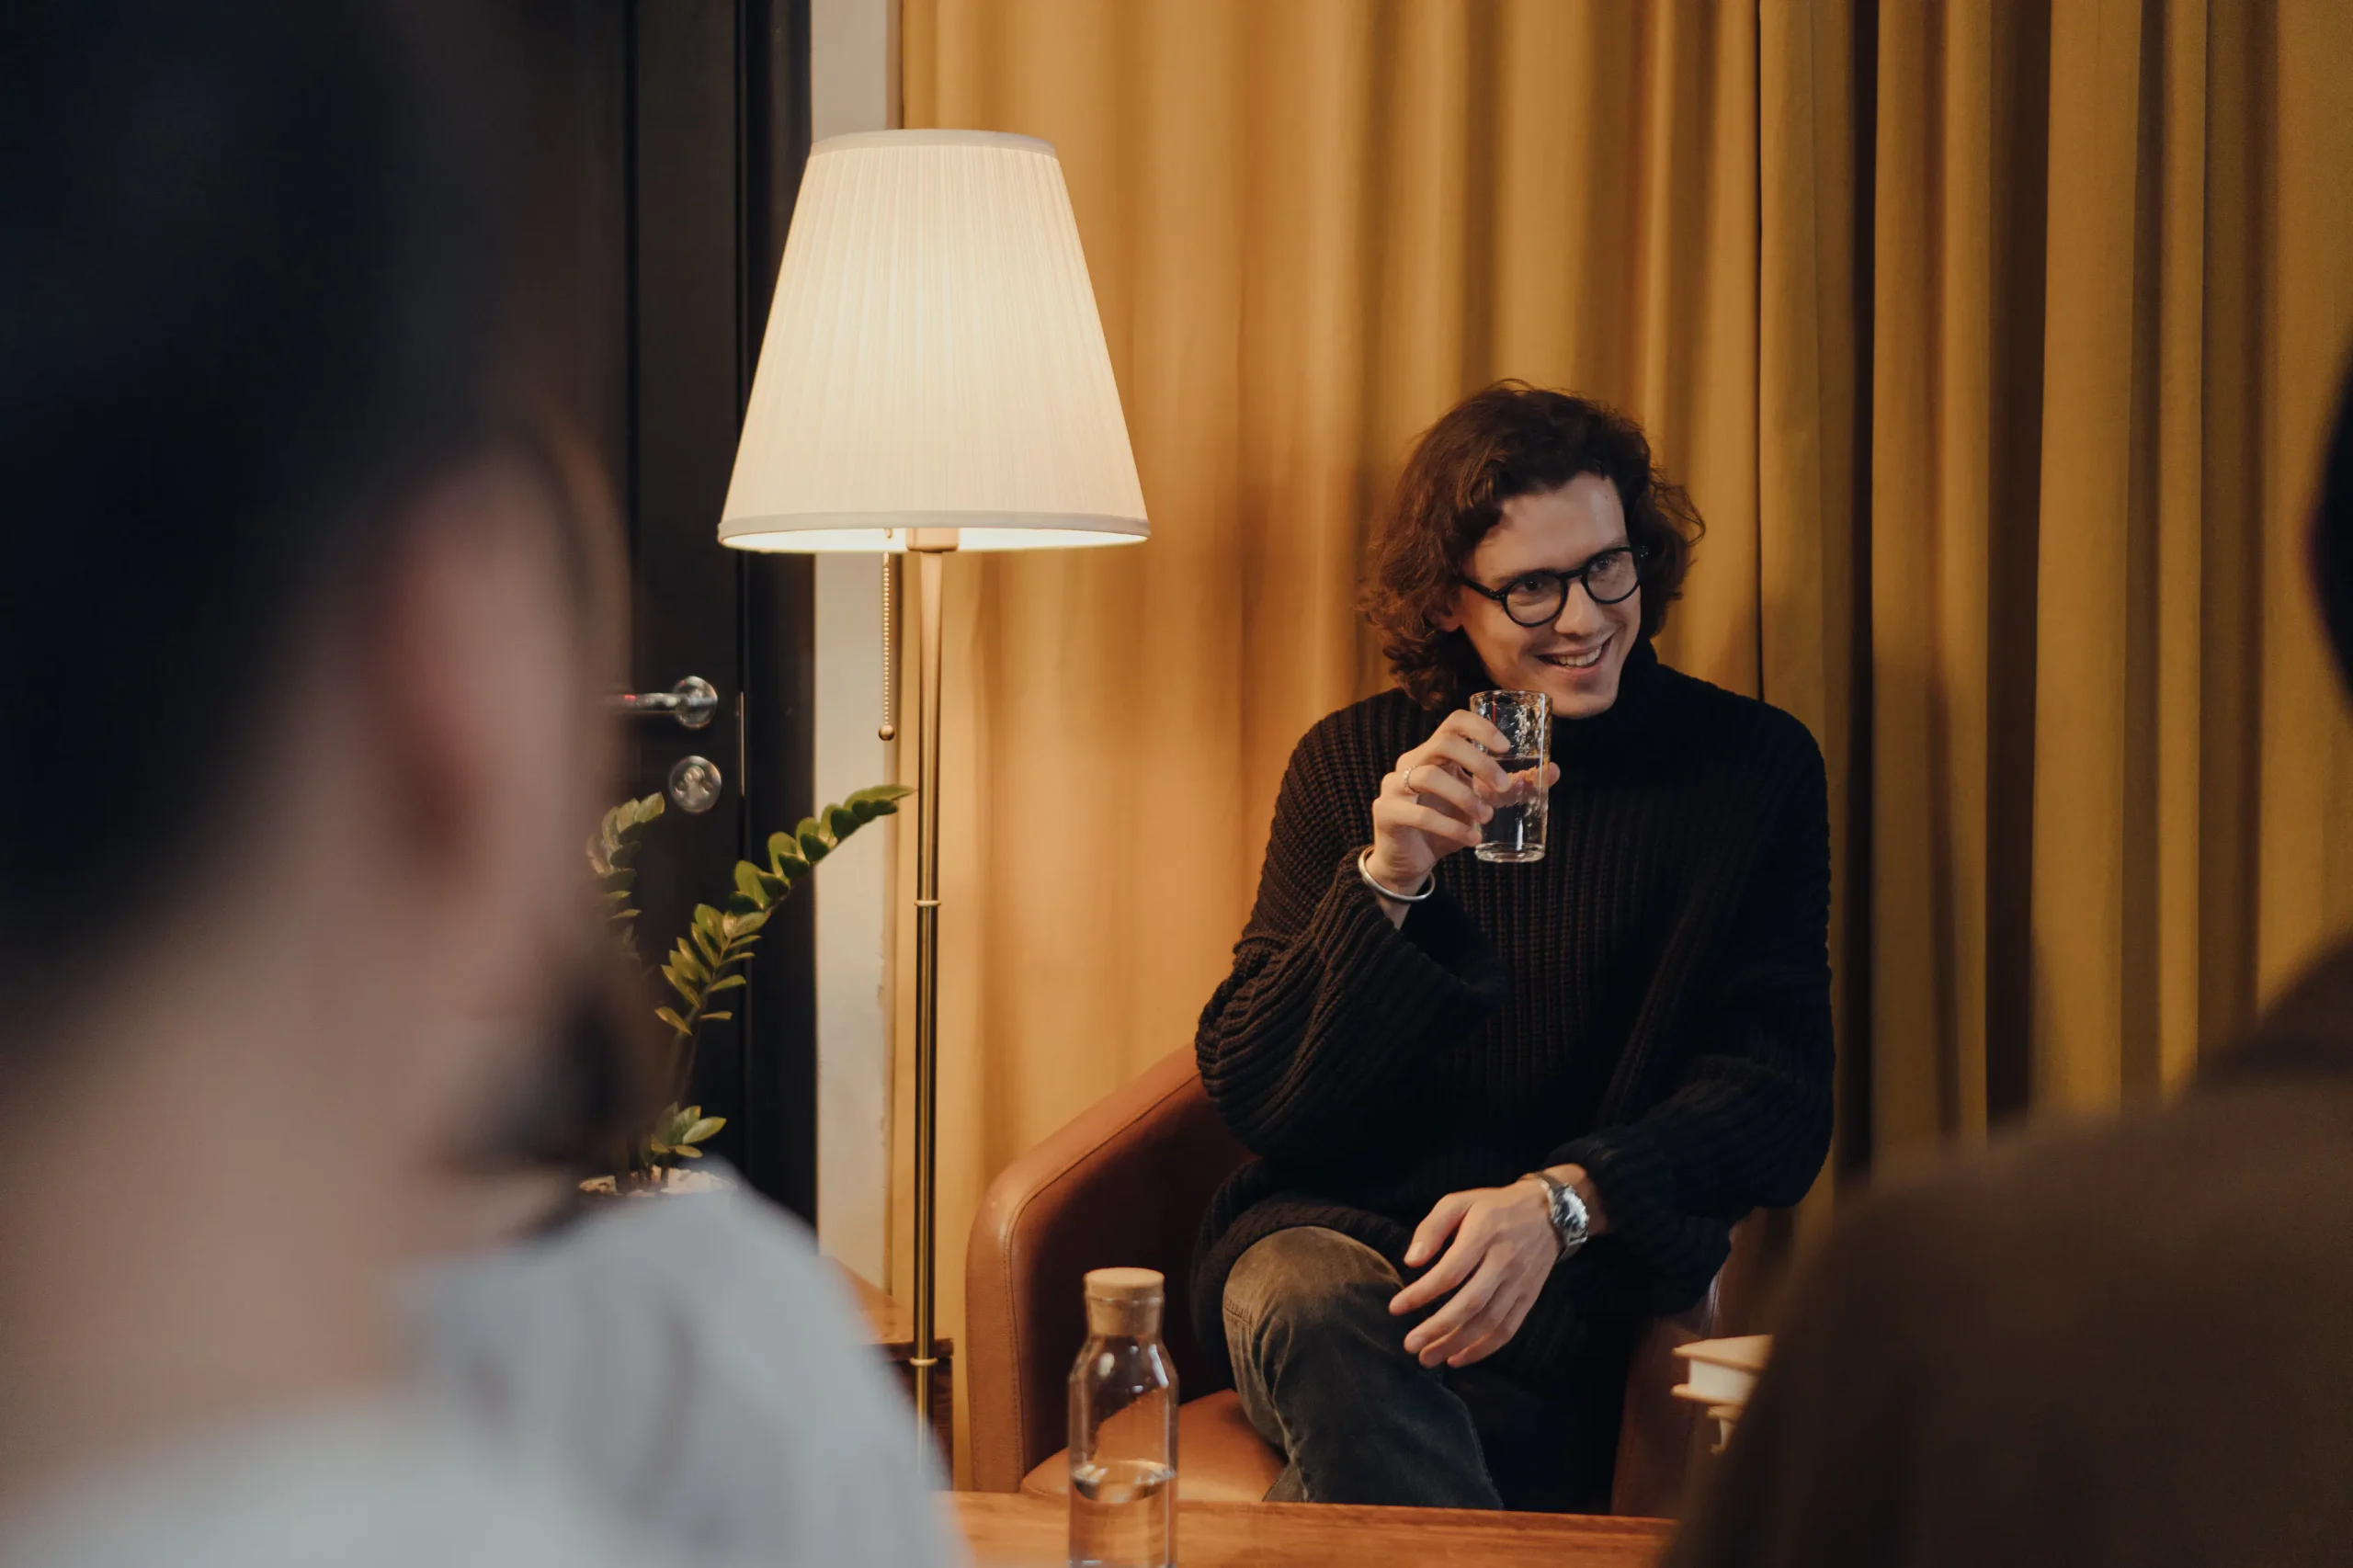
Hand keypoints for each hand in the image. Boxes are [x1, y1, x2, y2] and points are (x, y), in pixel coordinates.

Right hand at [1366, 712, 1560, 897]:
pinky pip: (1419, 813)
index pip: (1454, 723)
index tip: (1505, 747)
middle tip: (1503, 786)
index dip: (1480, 728)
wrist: (1408, 860)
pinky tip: (1471, 839)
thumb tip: (1552, 771)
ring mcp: (1395, 786)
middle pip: (1444, 743)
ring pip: (1429, 776)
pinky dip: (1450, 827)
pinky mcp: (1388, 812)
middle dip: (1479, 763)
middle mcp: (1412, 762)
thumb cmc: (1444, 824)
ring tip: (1487, 817)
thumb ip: (1510, 788)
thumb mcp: (1480, 802)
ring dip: (1465, 797)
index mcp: (1434, 754)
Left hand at [1386, 1178, 1564, 1368]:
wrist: (1548, 1213)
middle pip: (1470, 1303)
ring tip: (1427, 1358)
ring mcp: (1519, 1283)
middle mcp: (1504, 1262)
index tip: (1395, 1308)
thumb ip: (1432, 1227)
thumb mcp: (1459, 1202)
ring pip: (1488, 1322)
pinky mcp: (1529, 1299)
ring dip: (1457, 1345)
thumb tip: (1411, 1261)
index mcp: (1484, 1234)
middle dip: (1437, 1328)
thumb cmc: (1494, 1208)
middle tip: (1410, 1345)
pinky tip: (1458, 1358)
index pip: (1451, 1272)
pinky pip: (1507, 1330)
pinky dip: (1483, 1349)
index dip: (1422, 1293)